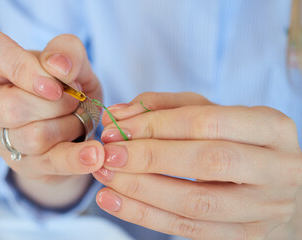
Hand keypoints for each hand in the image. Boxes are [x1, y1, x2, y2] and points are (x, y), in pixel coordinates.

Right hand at [0, 24, 103, 206]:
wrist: (74, 122)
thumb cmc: (66, 84)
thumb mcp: (72, 61)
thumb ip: (67, 51)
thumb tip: (58, 66)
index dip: (19, 66)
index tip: (53, 82)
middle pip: (12, 107)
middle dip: (58, 103)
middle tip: (75, 99)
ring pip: (33, 137)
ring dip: (70, 125)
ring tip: (79, 118)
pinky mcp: (22, 164)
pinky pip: (51, 162)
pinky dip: (77, 158)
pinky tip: (95, 155)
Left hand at [93, 92, 301, 238]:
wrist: (279, 186)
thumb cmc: (239, 142)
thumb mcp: (213, 114)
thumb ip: (167, 107)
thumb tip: (120, 113)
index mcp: (271, 128)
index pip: (207, 122)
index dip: (157, 125)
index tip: (118, 128)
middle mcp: (277, 169)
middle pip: (206, 162)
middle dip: (149, 157)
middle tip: (109, 153)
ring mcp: (264, 209)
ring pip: (194, 202)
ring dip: (141, 190)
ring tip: (105, 177)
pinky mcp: (245, 237)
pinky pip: (188, 229)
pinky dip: (145, 216)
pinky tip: (114, 201)